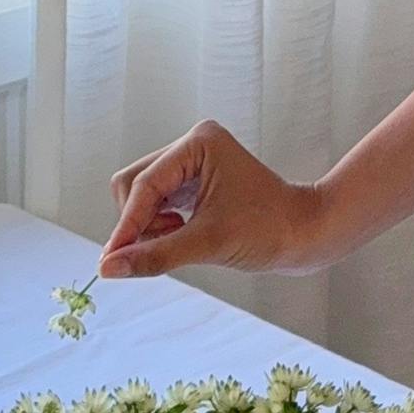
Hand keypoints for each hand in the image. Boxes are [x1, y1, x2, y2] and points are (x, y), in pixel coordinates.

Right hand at [98, 119, 340, 280]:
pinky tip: (180, 235)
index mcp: (198, 143)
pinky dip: (159, 225)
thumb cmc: (268, 232)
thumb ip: (155, 255)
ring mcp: (192, 162)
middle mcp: (192, 145)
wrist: (307, 233)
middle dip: (138, 221)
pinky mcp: (193, 181)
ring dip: (148, 225)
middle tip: (159, 248)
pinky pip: (157, 202)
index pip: (144, 185)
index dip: (126, 225)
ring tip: (178, 240)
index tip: (109, 262)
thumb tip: (106, 269)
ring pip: (141, 195)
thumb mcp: (208, 244)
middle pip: (134, 184)